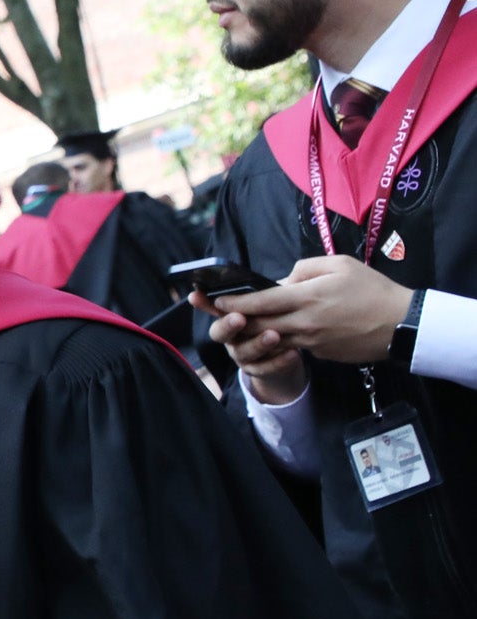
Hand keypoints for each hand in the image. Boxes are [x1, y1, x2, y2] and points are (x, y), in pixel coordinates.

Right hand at [192, 290, 308, 403]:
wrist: (287, 355)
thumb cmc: (280, 320)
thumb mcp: (275, 304)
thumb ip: (272, 294)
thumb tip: (284, 283)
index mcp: (231, 315)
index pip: (213, 306)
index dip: (203, 302)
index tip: (196, 296)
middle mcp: (231, 336)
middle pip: (219, 332)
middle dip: (228, 324)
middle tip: (240, 318)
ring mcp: (241, 354)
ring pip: (242, 351)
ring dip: (258, 343)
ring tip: (274, 335)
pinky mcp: (256, 370)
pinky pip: (263, 368)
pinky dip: (278, 361)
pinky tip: (293, 353)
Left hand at [211, 256, 413, 366]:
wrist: (402, 325)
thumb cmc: (373, 289)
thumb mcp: (340, 265)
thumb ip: (305, 268)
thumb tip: (282, 280)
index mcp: (308, 298)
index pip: (261, 302)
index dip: (234, 302)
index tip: (216, 298)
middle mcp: (305, 323)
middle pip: (258, 324)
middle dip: (233, 318)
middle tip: (214, 311)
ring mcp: (311, 342)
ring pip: (271, 338)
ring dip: (252, 332)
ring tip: (238, 322)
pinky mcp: (319, 354)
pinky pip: (293, 345)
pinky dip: (280, 339)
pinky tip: (277, 330)